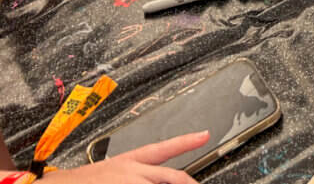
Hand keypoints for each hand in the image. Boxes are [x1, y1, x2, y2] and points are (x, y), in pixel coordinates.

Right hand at [43, 131, 209, 183]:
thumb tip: (154, 177)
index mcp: (127, 163)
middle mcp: (130, 173)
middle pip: (171, 176)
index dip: (186, 141)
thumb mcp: (108, 175)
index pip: (163, 148)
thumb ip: (133, 174)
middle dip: (187, 182)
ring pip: (161, 183)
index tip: (205, 135)